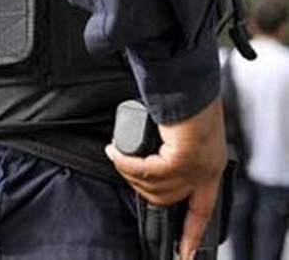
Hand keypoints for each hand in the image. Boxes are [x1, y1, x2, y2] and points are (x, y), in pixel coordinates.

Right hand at [106, 99, 226, 259]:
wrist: (185, 82)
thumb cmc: (180, 99)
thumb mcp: (178, 133)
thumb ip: (167, 151)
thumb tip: (143, 163)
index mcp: (208, 167)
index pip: (201, 211)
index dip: (189, 234)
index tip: (182, 254)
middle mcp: (206, 170)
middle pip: (165, 198)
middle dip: (137, 185)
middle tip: (122, 163)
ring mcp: (196, 167)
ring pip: (152, 187)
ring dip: (128, 170)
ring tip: (117, 152)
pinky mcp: (183, 160)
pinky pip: (147, 171)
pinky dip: (127, 162)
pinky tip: (116, 151)